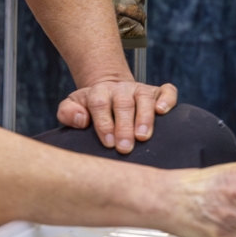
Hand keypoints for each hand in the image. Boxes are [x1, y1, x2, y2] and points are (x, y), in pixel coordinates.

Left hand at [54, 76, 180, 152]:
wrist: (109, 91)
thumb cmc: (90, 108)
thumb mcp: (72, 106)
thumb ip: (68, 112)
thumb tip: (81, 120)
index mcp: (99, 92)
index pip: (100, 104)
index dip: (104, 123)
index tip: (108, 143)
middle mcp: (121, 89)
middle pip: (123, 104)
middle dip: (124, 126)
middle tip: (125, 147)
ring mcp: (140, 89)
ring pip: (145, 98)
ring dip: (145, 117)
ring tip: (143, 136)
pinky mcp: (157, 92)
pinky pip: (166, 91)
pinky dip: (167, 100)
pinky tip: (163, 112)